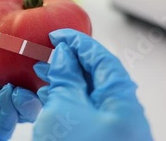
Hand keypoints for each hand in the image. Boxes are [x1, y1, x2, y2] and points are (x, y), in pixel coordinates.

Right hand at [33, 29, 152, 140]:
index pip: (100, 57)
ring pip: (88, 96)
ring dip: (65, 84)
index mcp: (122, 99)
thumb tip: (64, 56)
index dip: (77, 41)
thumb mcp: (65, 109)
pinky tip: (49, 103)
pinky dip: (67, 103)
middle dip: (68, 62)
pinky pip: (84, 114)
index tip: (57, 34)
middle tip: (45, 54)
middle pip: (96, 75)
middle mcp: (122, 112)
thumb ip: (65, 78)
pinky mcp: (101, 139)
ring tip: (42, 79)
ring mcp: (113, 128)